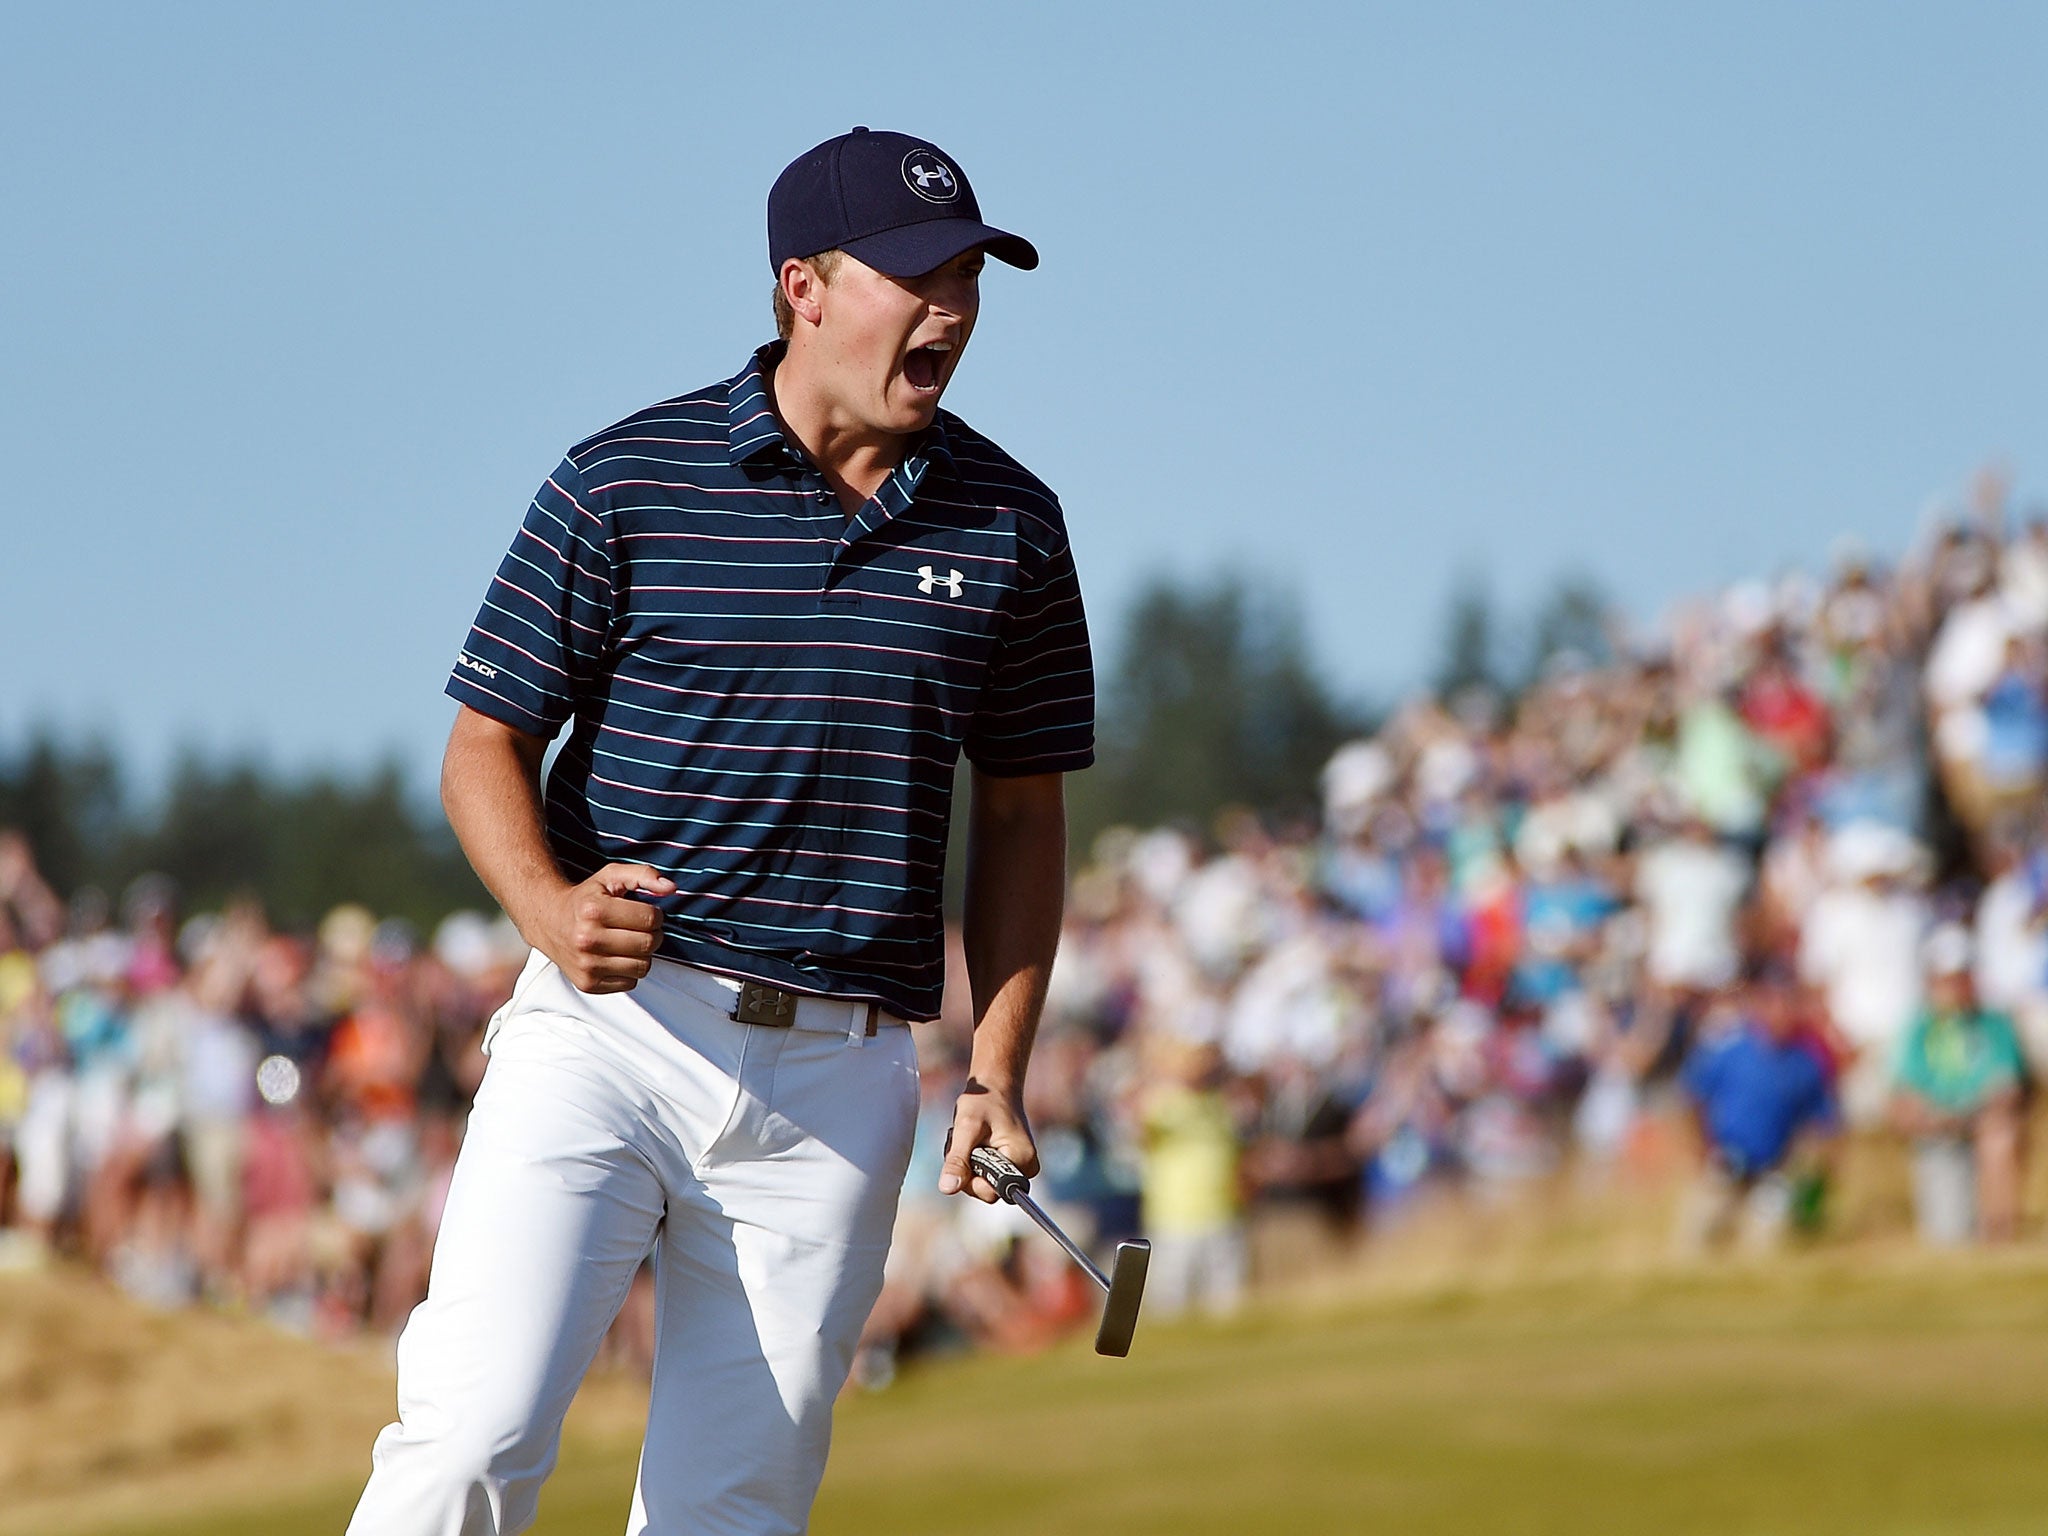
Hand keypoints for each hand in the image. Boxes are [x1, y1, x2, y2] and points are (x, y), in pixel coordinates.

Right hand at [533, 863, 675, 992]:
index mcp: (594, 910)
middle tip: (640, 928)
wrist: (549, 922)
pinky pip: (630, 983)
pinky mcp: (588, 984)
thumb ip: (643, 874)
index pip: (650, 918)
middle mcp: (587, 939)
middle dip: (652, 934)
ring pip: (643, 967)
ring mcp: (586, 965)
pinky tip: (616, 957)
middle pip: (648, 944)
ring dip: (642, 955)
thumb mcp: (611, 876)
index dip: (655, 914)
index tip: (645, 913)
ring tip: (628, 942)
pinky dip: (629, 971)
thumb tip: (671, 888)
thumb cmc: (585, 899)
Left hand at [938, 1080, 1036, 1202]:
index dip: (971, 1178)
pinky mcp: (1008, 1165)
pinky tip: (971, 1142)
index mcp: (1022, 1160)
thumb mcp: (966, 1128)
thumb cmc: (983, 1102)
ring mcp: (1018, 1168)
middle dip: (966, 1169)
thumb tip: (947, 1189)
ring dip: (965, 1164)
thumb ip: (957, 1160)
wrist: (994, 1088)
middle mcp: (1025, 1168)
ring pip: (981, 1183)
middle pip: (985, 1189)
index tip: (967, 1150)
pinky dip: (970, 1161)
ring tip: (967, 1138)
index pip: (990, 1191)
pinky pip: (983, 1175)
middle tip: (964, 1141)